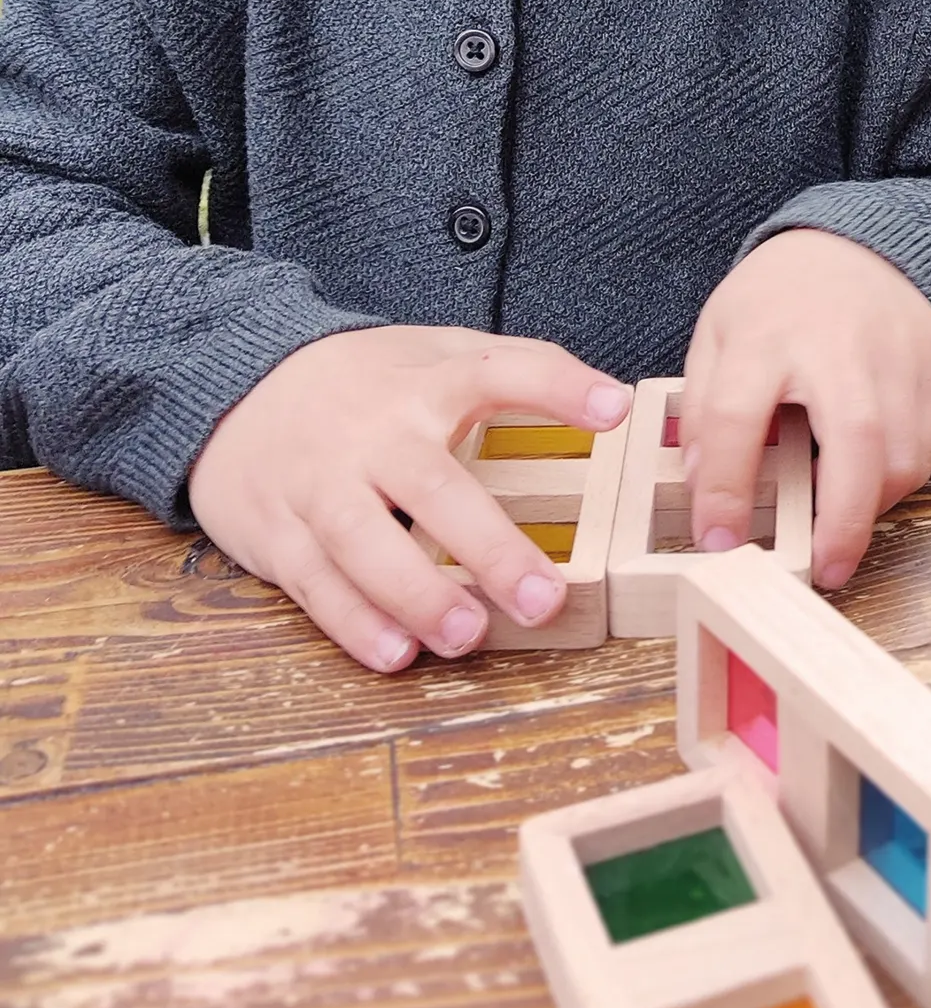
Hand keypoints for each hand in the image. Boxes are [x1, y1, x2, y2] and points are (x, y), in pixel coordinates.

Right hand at [188, 325, 629, 671]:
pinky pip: (316, 584)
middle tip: (543, 599)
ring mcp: (320, 483)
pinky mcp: (277, 533)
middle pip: (433, 489)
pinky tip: (397, 653)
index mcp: (427, 382)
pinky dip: (354, 623)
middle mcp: (375, 433)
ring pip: (366, 544)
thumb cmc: (370, 382)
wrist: (237, 389)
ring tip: (470, 636)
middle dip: (489, 548)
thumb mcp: (440, 354)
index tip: (614, 409)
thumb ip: (520, 370)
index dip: (558, 386)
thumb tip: (616, 404)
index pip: (501, 372)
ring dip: (419, 596)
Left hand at [680, 230, 930, 590]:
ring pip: (904, 452)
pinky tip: (870, 488)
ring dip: (873, 508)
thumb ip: (706, 405)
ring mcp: (897, 356)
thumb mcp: (719, 332)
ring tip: (841, 531)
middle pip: (854, 438)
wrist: (860, 244)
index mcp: (767, 334)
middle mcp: (838, 346)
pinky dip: (902, 481)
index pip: (738, 416)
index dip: (725, 487)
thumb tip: (703, 485)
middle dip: (842, 520)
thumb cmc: (780, 297)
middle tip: (823, 571)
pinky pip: (929, 445)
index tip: (717, 541)